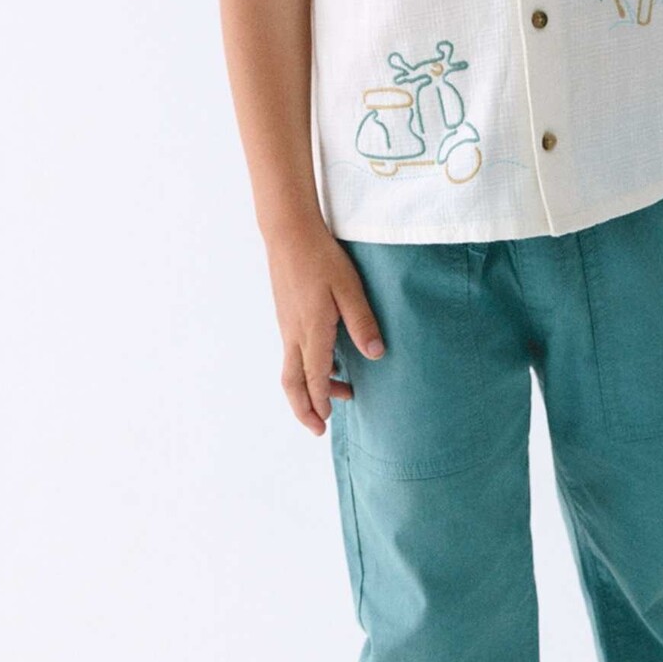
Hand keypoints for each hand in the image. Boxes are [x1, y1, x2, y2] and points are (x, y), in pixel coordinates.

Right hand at [264, 217, 384, 435]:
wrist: (288, 233)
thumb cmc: (321, 258)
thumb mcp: (349, 288)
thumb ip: (362, 322)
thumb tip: (376, 354)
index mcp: (312, 330)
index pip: (314, 377)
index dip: (320, 402)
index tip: (327, 422)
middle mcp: (294, 333)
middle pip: (292, 383)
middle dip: (304, 409)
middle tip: (319, 428)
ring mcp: (287, 325)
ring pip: (291, 369)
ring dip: (308, 388)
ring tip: (335, 397)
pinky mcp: (286, 316)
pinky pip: (293, 352)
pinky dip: (306, 368)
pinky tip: (327, 362)